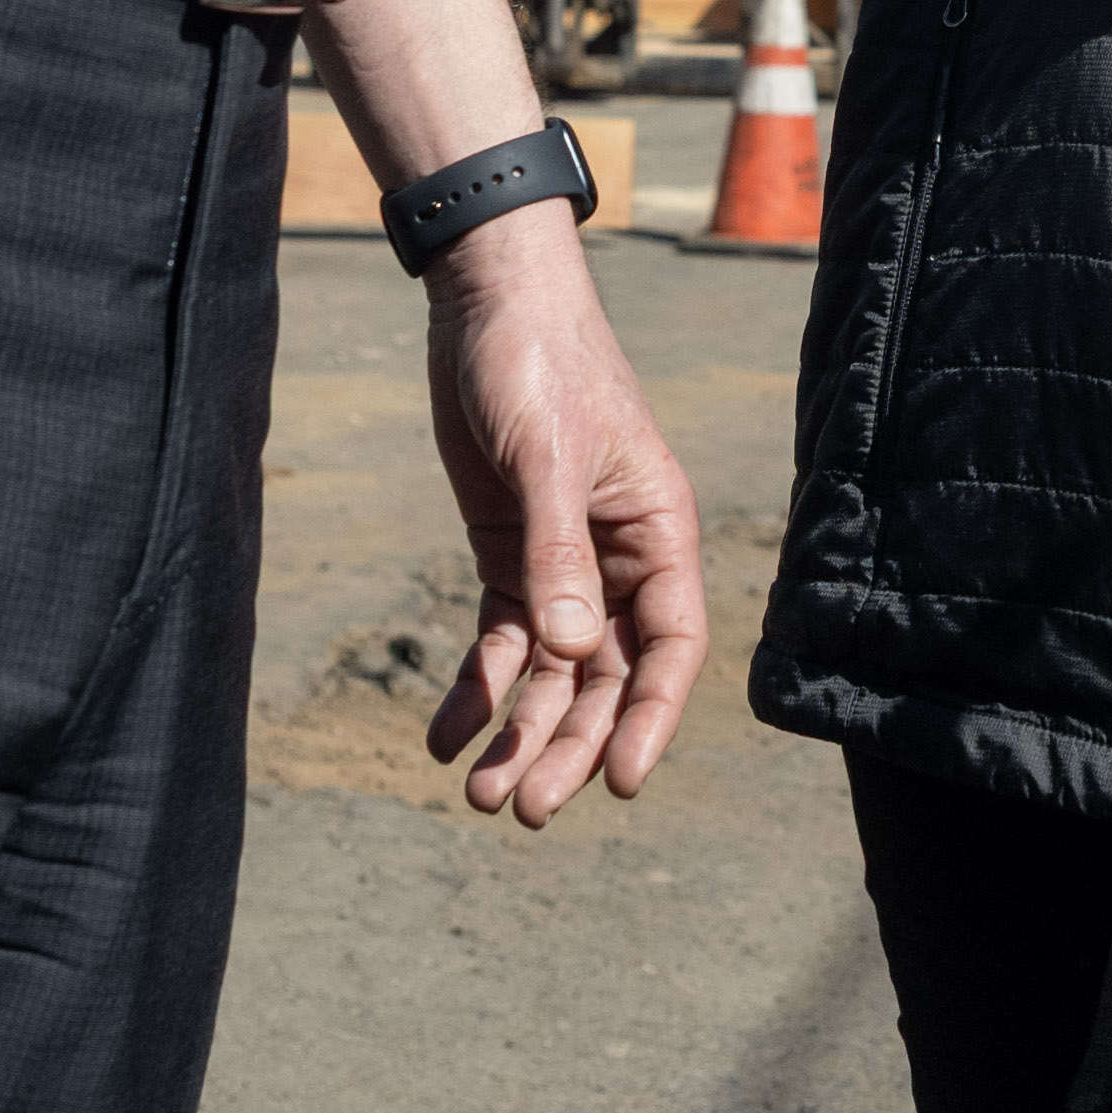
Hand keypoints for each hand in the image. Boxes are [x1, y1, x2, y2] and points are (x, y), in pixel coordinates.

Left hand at [417, 213, 711, 822]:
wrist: (486, 304)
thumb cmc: (539, 365)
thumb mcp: (546, 456)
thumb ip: (558, 554)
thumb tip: (571, 652)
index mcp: (658, 533)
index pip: (670, 647)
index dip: (650, 720)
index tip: (618, 785)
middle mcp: (619, 560)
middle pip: (605, 677)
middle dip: (569, 745)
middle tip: (521, 808)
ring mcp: (563, 563)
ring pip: (553, 673)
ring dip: (520, 732)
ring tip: (477, 795)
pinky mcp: (510, 555)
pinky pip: (501, 644)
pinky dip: (475, 692)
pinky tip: (442, 738)